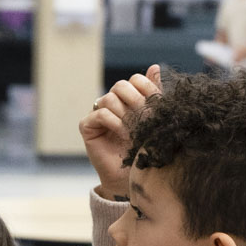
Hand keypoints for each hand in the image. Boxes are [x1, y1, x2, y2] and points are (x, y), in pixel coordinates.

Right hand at [79, 65, 161, 200]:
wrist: (132, 178)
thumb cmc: (145, 150)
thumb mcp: (155, 121)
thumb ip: (154, 95)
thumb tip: (155, 67)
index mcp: (129, 99)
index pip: (135, 80)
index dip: (147, 87)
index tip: (158, 102)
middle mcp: (113, 103)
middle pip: (121, 85)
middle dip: (136, 99)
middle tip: (148, 117)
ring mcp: (98, 113)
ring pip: (110, 98)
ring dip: (126, 114)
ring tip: (136, 131)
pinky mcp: (87, 126)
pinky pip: (100, 114)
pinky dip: (114, 123)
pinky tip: (124, 135)